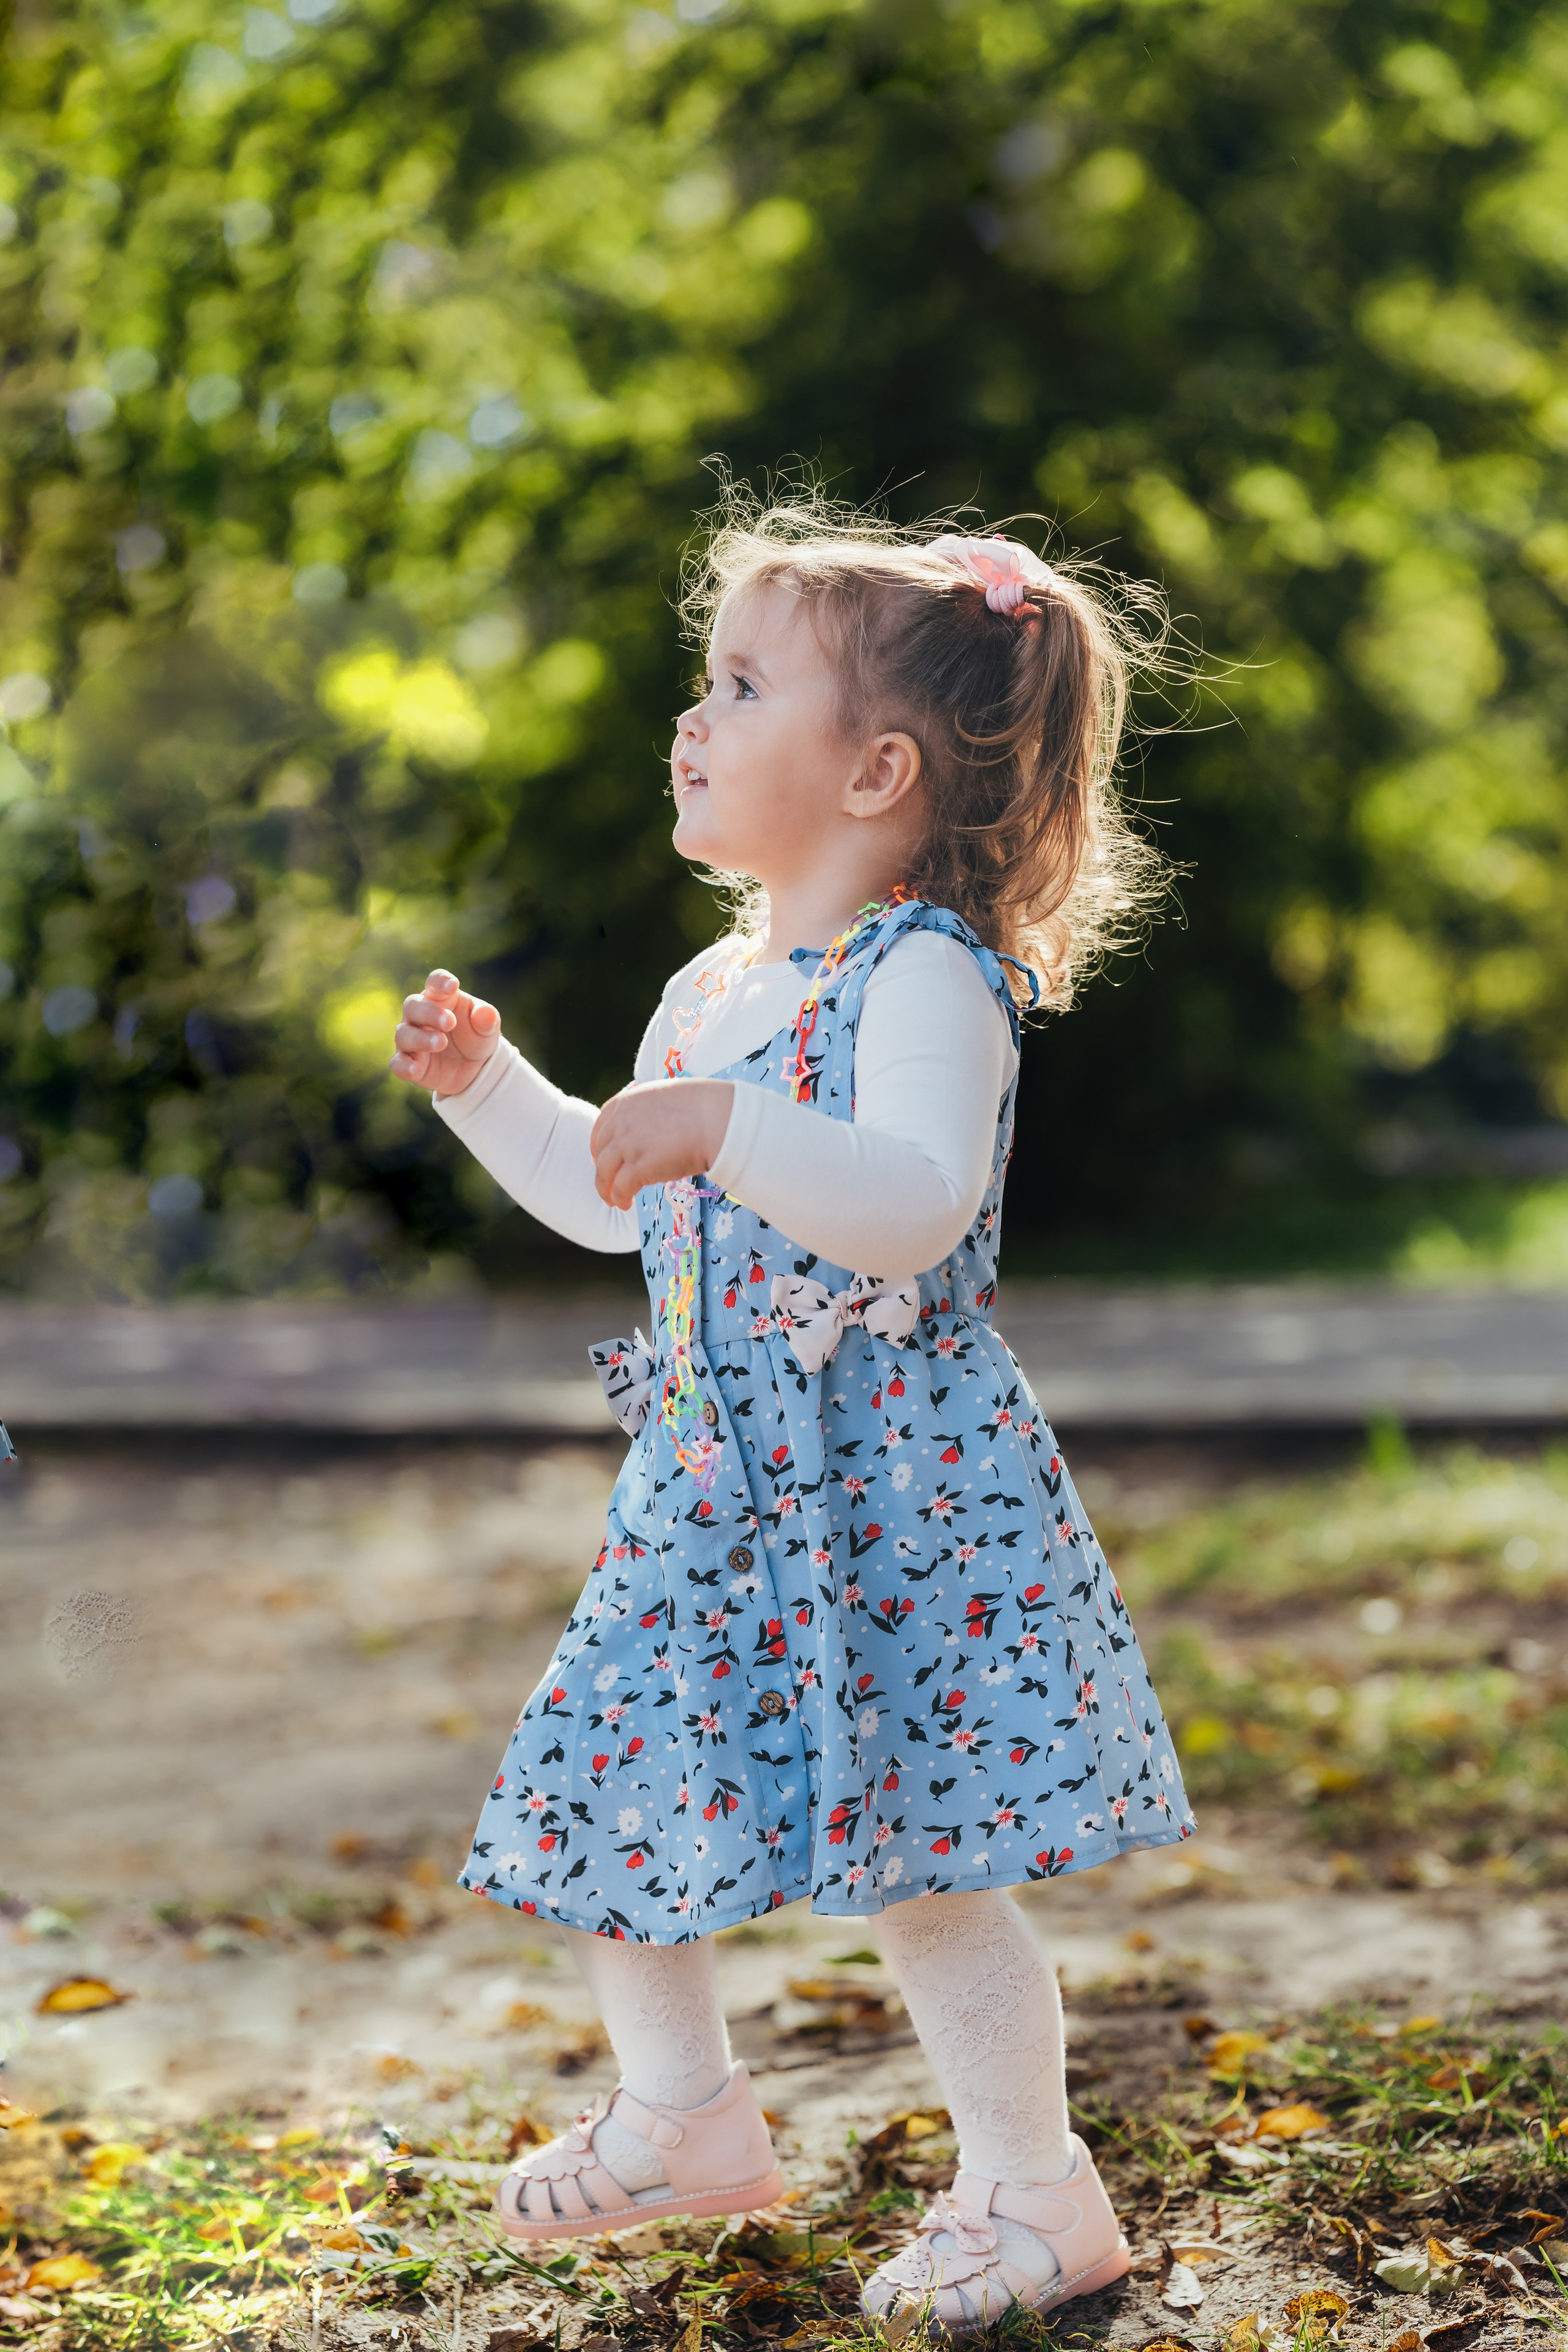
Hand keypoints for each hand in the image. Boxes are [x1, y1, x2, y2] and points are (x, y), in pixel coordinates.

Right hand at [389, 969, 500, 1094]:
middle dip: (429, 1013)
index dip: (440, 981)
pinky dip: (404, 1066)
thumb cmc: (476, 1037)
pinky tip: (415, 1069)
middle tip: (450, 1022)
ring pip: (404, 1034)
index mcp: (440, 998)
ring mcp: (411, 1039)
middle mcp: (419, 1016)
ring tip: (441, 1043)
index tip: (453, 986)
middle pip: (413, 1006)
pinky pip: (398, 1064)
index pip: (434, 982)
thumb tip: (486, 1014)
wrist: (474, 1068)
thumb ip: (487, 1018)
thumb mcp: (487, 1027)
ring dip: (420, 1039)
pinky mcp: (408, 1063)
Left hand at [590, 1080, 734, 1208]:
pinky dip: (619, 1198)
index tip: (603, 1157)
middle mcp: (621, 1122)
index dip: (599, 1145)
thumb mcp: (668, 1097)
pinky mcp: (638, 1166)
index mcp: (628, 1101)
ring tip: (614, 1201)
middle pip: (601, 1151)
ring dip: (606, 1189)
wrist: (718, 1120)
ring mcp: (627, 1144)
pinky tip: (625, 1204)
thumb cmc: (705, 1107)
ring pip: (604, 1172)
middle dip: (602, 1169)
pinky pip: (620, 1188)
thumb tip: (654, 1126)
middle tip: (607, 1183)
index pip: (602, 1125)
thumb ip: (651, 1111)